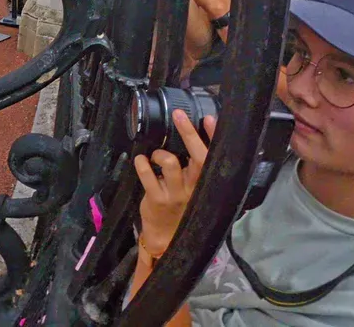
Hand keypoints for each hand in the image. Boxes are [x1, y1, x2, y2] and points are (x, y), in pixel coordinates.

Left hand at [133, 111, 216, 260]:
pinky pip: (148, 175)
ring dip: (160, 153)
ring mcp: (176, 194)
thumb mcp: (194, 188)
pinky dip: (142, 164)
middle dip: (188, 133)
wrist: (167, 237)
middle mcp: (194, 187)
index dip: (212, 137)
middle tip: (179, 115)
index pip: (212, 156)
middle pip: (196, 156)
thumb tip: (190, 138)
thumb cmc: (181, 206)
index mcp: (205, 182)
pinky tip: (141, 160)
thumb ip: (194, 168)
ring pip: (170, 163)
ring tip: (155, 156)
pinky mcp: (157, 199)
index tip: (208, 118)